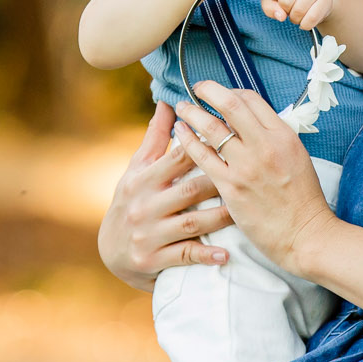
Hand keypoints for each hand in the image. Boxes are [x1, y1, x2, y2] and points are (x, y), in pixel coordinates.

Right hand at [96, 104, 233, 290]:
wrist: (110, 251)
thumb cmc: (131, 200)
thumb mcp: (137, 169)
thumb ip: (156, 137)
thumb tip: (168, 101)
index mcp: (143, 179)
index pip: (178, 158)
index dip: (205, 147)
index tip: (232, 140)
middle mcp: (144, 205)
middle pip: (190, 190)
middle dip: (220, 182)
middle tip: (252, 176)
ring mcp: (149, 234)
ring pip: (193, 223)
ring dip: (221, 217)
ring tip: (245, 210)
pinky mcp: (153, 260)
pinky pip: (186, 256)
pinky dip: (206, 255)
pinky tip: (227, 253)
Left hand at [172, 82, 338, 271]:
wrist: (305, 235)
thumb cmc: (303, 199)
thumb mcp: (298, 157)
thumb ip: (274, 138)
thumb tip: (250, 123)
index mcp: (284, 136)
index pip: (252, 100)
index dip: (232, 91)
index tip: (220, 94)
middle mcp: (265, 146)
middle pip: (230, 105)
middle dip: (209, 91)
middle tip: (197, 88)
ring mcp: (246, 166)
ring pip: (211, 128)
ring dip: (193, 112)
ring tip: (182, 107)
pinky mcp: (230, 187)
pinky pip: (202, 156)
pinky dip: (188, 140)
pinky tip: (180, 132)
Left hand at [258, 0, 331, 28]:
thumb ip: (268, 6)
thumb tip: (280, 16)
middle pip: (284, 1)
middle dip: (285, 10)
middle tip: (291, 6)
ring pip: (298, 11)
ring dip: (295, 18)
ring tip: (298, 12)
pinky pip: (310, 19)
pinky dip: (305, 24)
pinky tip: (307, 18)